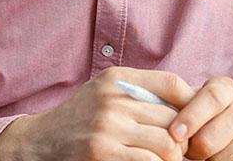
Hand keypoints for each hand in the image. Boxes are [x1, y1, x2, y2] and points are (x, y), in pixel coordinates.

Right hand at [0, 67, 193, 160]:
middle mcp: (112, 99)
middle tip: (181, 150)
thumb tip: (189, 101)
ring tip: (165, 160)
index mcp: (116, 79)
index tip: (193, 122)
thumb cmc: (80, 118)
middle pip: (174, 119)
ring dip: (172, 157)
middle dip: (183, 139)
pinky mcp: (103, 153)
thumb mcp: (103, 91)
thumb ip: (138, 91)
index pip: (172, 84)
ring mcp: (107, 127)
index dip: (192, 104)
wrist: (39, 142)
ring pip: (167, 144)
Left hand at [168, 77, 232, 159]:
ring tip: (218, 153)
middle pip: (207, 140)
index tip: (174, 134)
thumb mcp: (206, 105)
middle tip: (196, 150)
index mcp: (226, 89)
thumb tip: (156, 122)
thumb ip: (183, 108)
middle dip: (195, 151)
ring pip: (222, 159)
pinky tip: (231, 160)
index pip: (208, 99)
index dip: (190, 117)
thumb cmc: (225, 118)